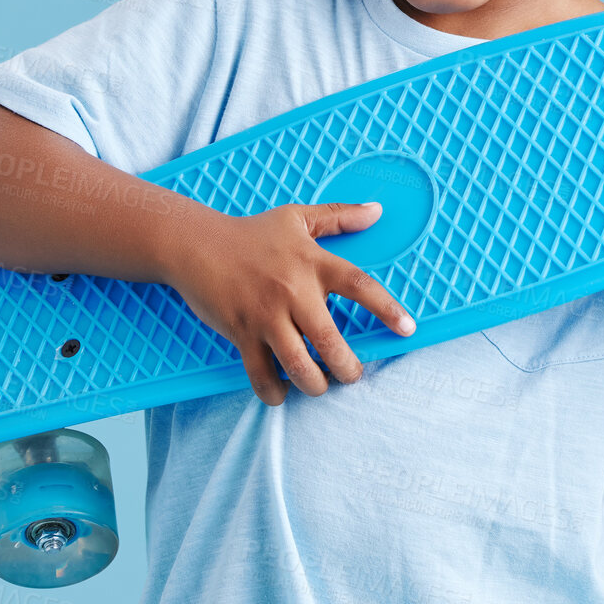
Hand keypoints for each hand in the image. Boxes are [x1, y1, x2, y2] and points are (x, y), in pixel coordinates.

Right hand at [169, 201, 417, 404]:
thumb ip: (339, 216)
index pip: (359, 285)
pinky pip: (261, 375)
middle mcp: (293, 291)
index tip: (408, 329)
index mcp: (313, 262)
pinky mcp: (241, 334)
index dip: (386, 308)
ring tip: (320, 384)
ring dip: (315, 384)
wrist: (195, 244)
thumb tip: (377, 211)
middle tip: (351, 374)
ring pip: (299, 365)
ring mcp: (265, 316)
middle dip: (347, 369)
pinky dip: (274, 392)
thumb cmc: (251, 233)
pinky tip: (282, 392)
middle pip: (331, 341)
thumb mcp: (297, 218)